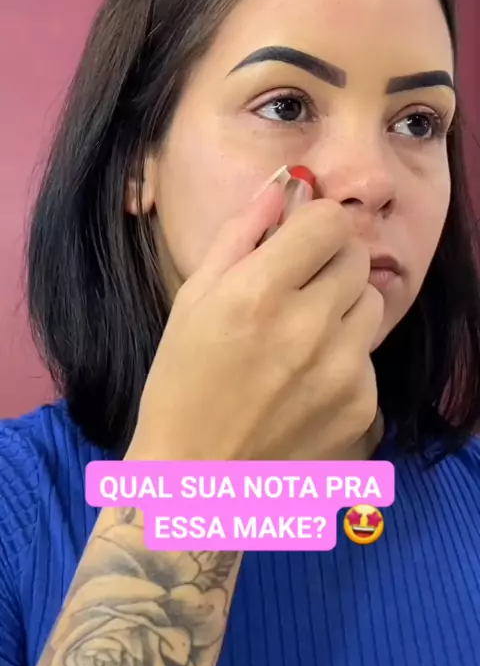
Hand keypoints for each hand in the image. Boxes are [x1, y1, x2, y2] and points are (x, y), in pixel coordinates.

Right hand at [130, 173, 383, 460]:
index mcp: (259, 292)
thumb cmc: (182, 381)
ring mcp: (342, 371)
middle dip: (329, 262)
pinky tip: (307, 381)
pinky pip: (369, 356)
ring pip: (371, 304)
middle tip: (296, 290)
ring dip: (343, 308)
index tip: (299, 240)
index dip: (314, 223)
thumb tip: (283, 187)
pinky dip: (345, 358)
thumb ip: (240, 233)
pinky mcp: (362, 407)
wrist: (198, 478)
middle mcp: (308, 327)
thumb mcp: (194, 297)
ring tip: (302, 337)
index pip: (329, 221)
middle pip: (356, 258)